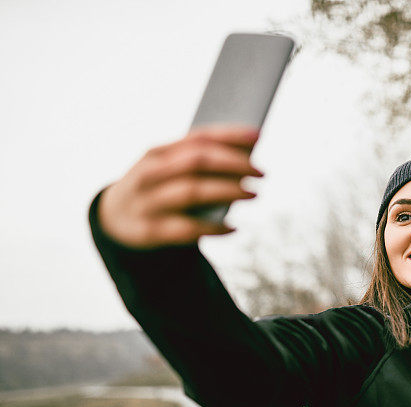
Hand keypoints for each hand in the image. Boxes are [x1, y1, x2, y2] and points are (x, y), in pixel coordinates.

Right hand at [97, 126, 263, 248]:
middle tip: (261, 172)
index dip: (229, 135)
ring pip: (193, 192)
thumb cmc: (157, 188)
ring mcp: (147, 202)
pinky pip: (187, 229)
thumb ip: (199, 161)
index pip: (197, 137)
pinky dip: (213, 228)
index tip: (258, 136)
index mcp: (157, 152)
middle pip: (197, 162)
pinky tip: (233, 228)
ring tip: (254, 194)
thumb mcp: (169, 169)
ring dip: (228, 192)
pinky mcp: (149, 231)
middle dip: (234, 164)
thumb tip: (247, 156)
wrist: (114, 219)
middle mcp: (150, 173)